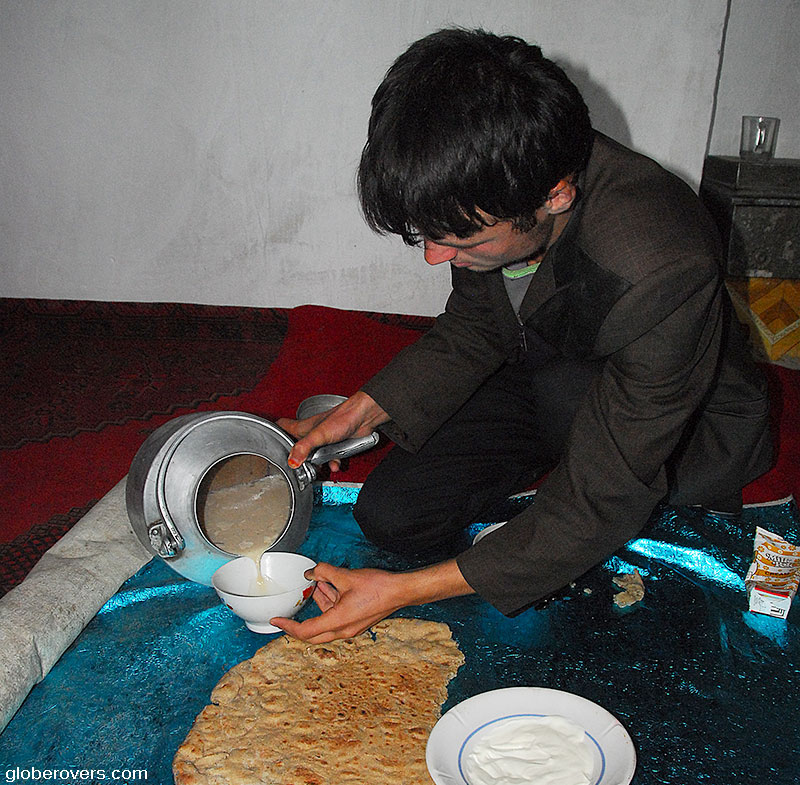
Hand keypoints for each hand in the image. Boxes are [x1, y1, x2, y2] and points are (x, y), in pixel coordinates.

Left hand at [270, 562, 404, 642]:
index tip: (277, 621)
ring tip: (316, 585)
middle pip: (313, 634)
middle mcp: (343, 630)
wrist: (400, 592)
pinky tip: (330, 586)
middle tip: (287, 615)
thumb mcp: (346, 577)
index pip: (305, 631)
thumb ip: (325, 573)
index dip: (288, 626)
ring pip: (326, 622)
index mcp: (337, 622)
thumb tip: (312, 571)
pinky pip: (337, 617)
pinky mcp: (357, 622)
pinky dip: (330, 604)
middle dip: (299, 622)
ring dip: (319, 605)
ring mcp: (351, 627)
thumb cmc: (378, 588)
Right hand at [277, 391, 388, 470]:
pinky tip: (334, 465)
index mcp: (303, 427)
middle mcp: (311, 433)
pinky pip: (330, 458)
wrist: (364, 417)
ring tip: (319, 468)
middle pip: (297, 446)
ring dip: (318, 464)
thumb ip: (304, 448)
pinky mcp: (336, 445)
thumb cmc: (343, 417)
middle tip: (298, 467)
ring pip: (314, 455)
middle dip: (298, 459)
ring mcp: (324, 439)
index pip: (282, 426)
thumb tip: (292, 461)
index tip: (267, 440)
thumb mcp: (319, 435)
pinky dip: (332, 464)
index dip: (274, 432)